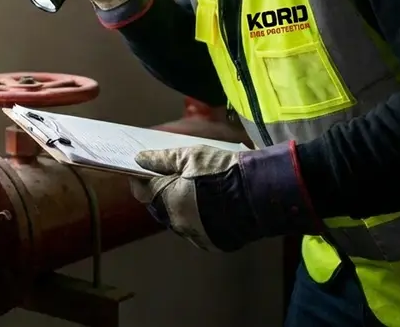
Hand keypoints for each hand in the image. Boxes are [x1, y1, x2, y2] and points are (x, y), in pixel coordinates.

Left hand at [129, 141, 321, 251]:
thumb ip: (162, 159)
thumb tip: (139, 160)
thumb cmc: (222, 171)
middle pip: (160, 207)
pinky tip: (211, 205)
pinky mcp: (214, 243)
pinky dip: (199, 219)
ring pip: (179, 220)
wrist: (260, 193)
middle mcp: (178, 223)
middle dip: (163, 193)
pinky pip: (198, 230)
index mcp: (168, 201)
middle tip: (175, 177)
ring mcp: (196, 236)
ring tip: (196, 190)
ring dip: (181, 207)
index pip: (142, 191)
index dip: (142, 180)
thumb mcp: (191, 156)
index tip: (148, 170)